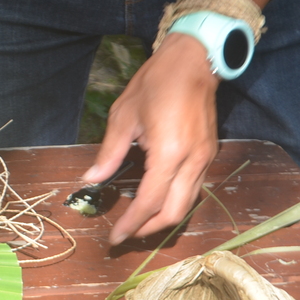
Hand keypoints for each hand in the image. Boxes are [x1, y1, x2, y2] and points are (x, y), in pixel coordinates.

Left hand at [84, 33, 219, 244]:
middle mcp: (192, 161)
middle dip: (149, 229)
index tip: (114, 238)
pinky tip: (157, 201)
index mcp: (169, 153)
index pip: (149, 202)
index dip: (131, 224)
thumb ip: (109, 153)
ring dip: (163, 219)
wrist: (193, 60)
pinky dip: (175, 202)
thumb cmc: (156, 83)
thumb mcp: (123, 116)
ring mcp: (205, 158)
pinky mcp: (209, 153)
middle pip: (174, 212)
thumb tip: (91, 180)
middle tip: (126, 235)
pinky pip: (193, 188)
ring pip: (188, 204)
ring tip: (139, 223)